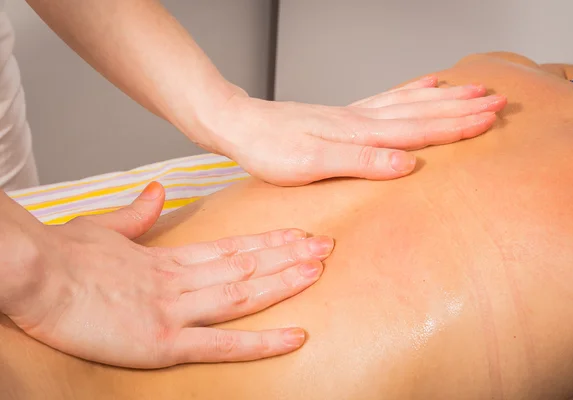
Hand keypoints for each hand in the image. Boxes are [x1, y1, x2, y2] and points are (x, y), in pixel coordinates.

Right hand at [2, 183, 332, 367]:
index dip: (267, 241)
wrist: (31, 272)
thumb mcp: (103, 229)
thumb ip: (136, 216)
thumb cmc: (61, 257)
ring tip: (319, 268)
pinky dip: (262, 342)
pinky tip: (295, 336)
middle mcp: (180, 281)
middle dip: (289, 255)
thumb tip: (154, 194)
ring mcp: (175, 310)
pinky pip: (223, 343)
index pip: (230, 247)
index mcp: (166, 259)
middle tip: (327, 244)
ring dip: (284, 281)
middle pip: (246, 265)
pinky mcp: (163, 341)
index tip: (297, 233)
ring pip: (243, 293)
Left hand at [210, 76, 506, 185]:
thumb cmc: (271, 150)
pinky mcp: (343, 116)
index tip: (491, 117)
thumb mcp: (312, 165)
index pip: (419, 130)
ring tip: (472, 90)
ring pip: (409, 103)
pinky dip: (410, 92)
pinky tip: (423, 86)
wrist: (241, 126)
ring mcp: (354, 115)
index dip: (457, 125)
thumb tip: (407, 164)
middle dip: (462, 108)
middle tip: (498, 101)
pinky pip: (386, 100)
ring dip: (444, 99)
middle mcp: (362, 120)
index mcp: (360, 135)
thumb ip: (361, 164)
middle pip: (422, 112)